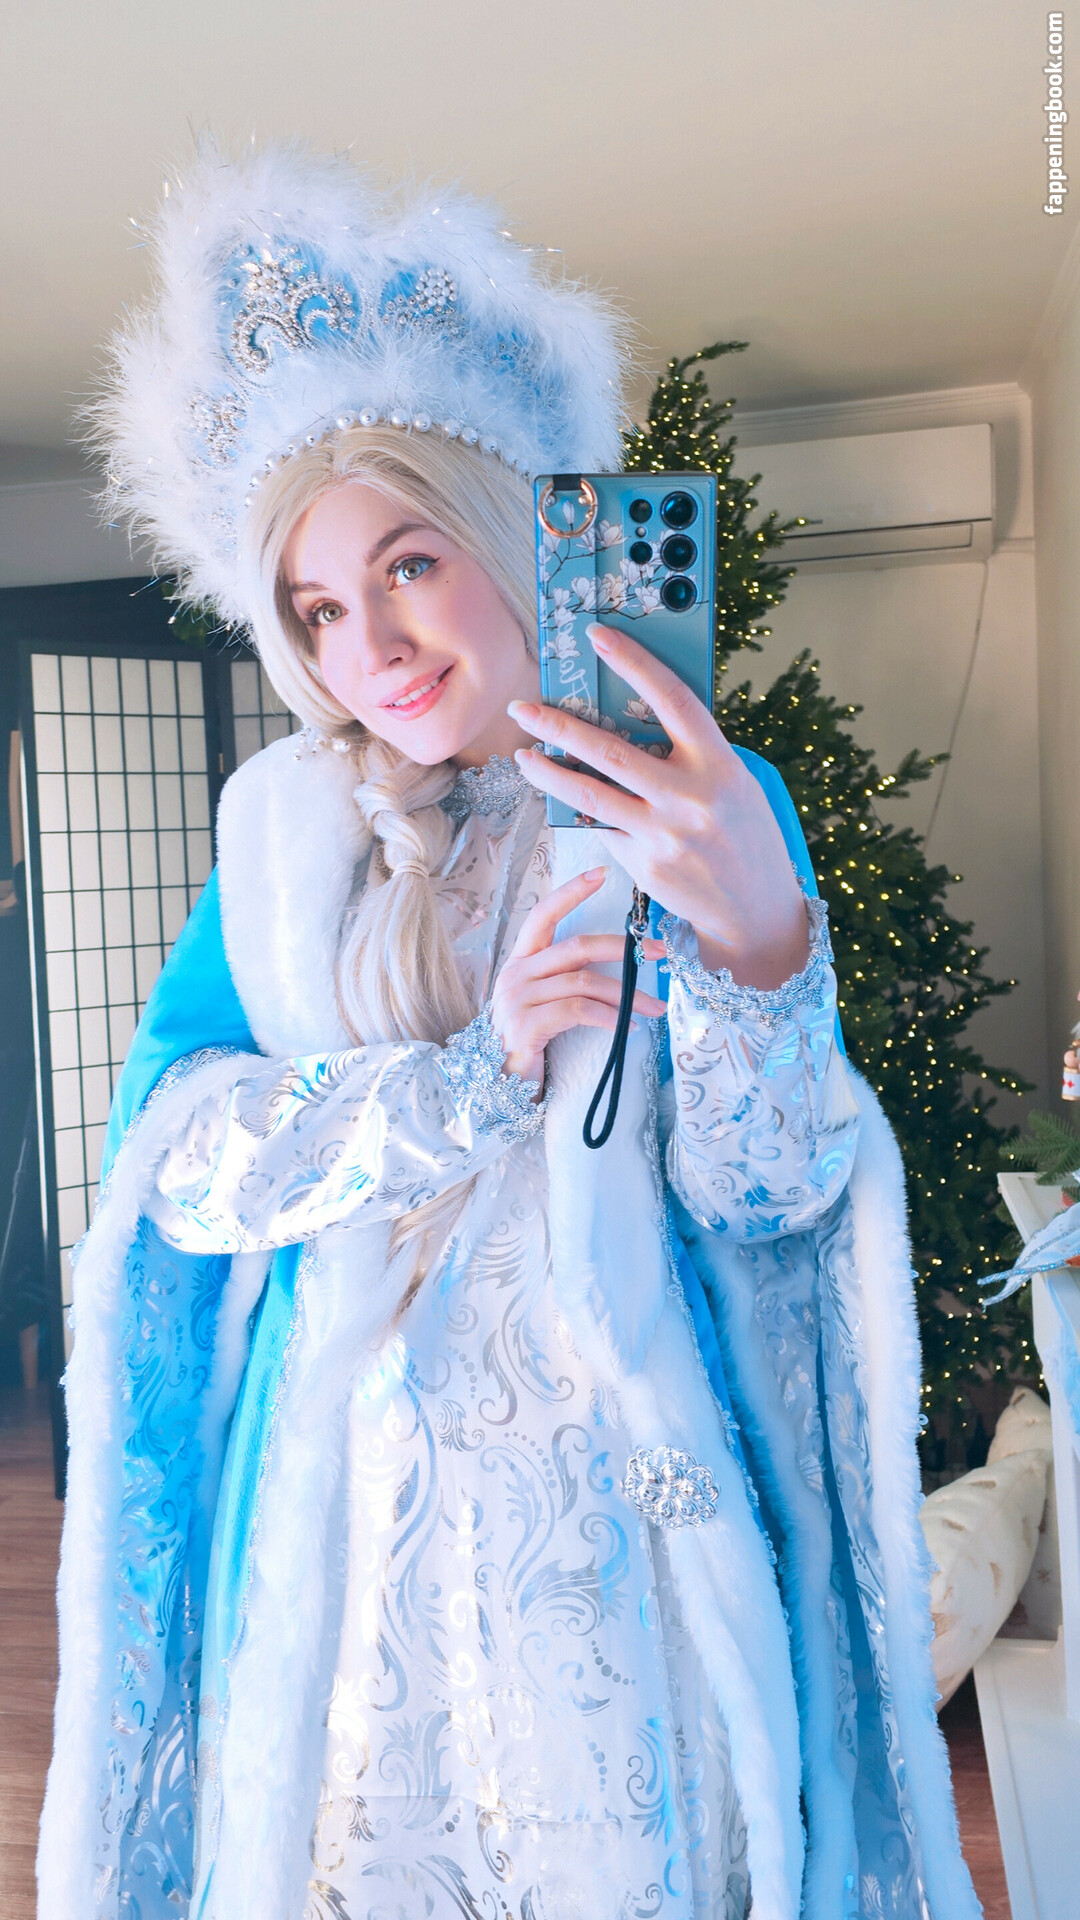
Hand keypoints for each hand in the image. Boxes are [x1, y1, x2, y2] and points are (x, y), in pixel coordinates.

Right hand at [490, 867, 665, 1085]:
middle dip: (623, 947)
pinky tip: (628, 1027)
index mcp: (520, 962)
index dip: (571, 892)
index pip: (543, 915)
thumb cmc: (528, 1044)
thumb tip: (617, 969)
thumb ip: (565, 981)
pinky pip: (579, 1011)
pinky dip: (610, 1018)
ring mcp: (518, 1000)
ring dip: (627, 995)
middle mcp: (516, 974)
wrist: (497, 1087)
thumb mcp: (543, 1004)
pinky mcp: (527, 1026)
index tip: (601, 874)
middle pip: (577, 946)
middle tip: (659, 952)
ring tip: (655, 1006)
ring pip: (584, 982)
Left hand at [509, 624, 809, 988]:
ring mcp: (664, 833)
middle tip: (524, 709)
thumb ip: (691, 755)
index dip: (634, 662)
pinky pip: (603, 826)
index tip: (598, 637)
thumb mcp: (734, 785)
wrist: (756, 911)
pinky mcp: (644, 863)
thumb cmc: (744, 837)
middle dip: (558, 725)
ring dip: (547, 771)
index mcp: (720, 764)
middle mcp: (691, 797)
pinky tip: (564, 798)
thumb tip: (630, 721)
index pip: (672, 699)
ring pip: (588, 792)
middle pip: (609, 750)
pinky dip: (582, 809)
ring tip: (524, 755)